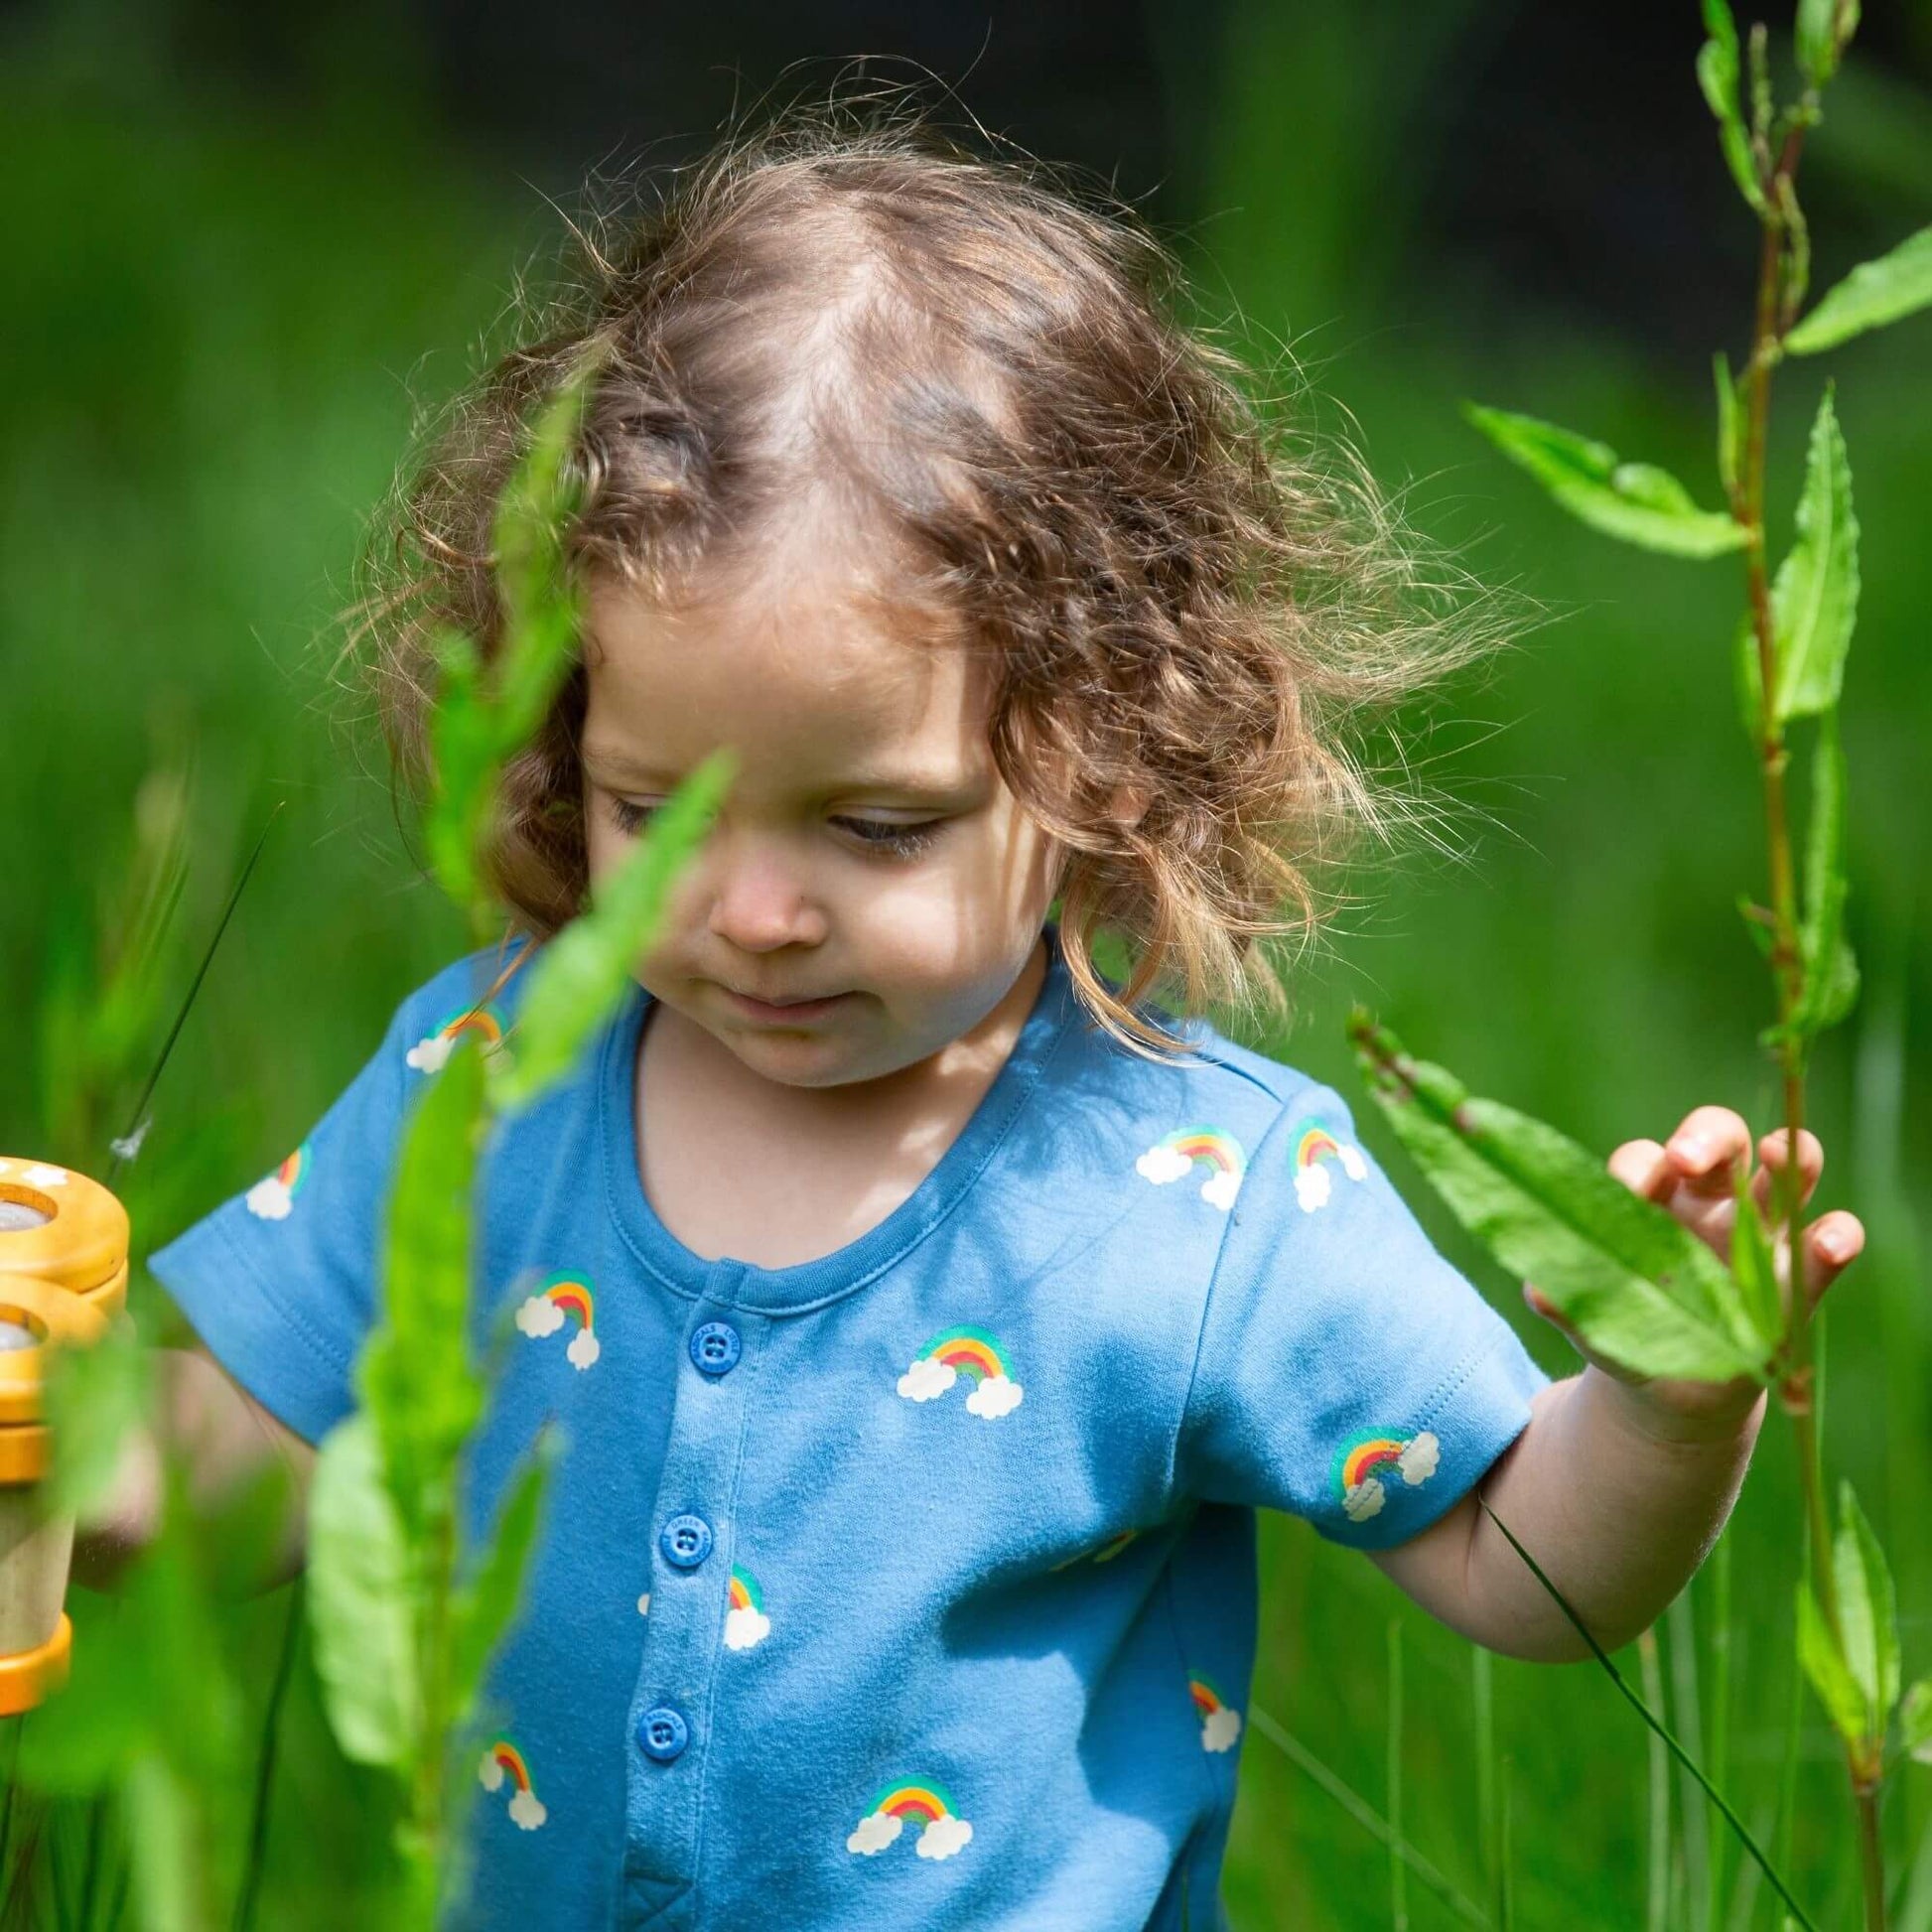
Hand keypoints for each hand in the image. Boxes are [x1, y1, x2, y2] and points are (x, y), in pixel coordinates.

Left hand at [1523, 1106, 1864, 1440]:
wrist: (1673, 1394)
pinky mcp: (1802, 1275)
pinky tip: (1830, 1242)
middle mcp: (1710, 1201)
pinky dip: (1836, 1235)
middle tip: (1686, 1157)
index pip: (1644, 1160)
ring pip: (1787, 1167)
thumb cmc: (1626, 1331)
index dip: (1635, 1167)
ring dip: (1788, 1152)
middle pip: (1719, 1137)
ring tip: (1779, 1154)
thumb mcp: (1595, 1320)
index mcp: (1651, 1199)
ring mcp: (1763, 1232)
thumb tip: (1540, 1291)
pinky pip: (1829, 1241)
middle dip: (1706, 1135)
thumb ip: (1570, 1301)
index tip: (1628, 1190)